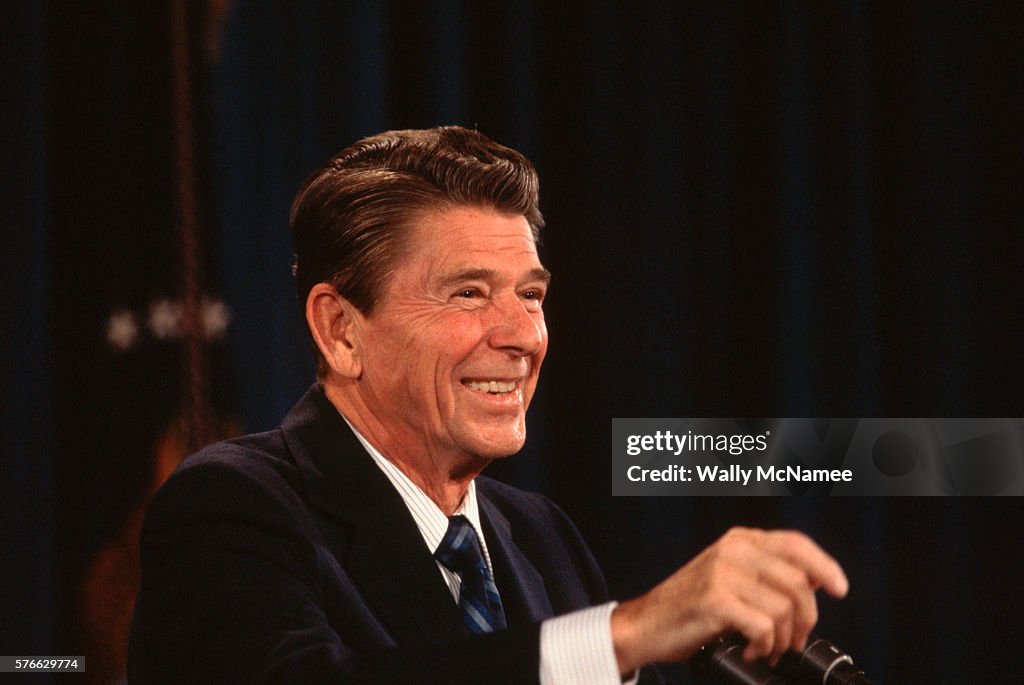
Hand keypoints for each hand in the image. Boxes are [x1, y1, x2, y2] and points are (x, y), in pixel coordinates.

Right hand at [610, 527, 847, 673]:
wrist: (645, 625)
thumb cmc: (688, 608)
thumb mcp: (728, 578)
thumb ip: (764, 573)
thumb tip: (813, 585)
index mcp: (738, 540)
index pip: (796, 543)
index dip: (825, 566)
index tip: (840, 589)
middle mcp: (732, 550)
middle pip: (798, 581)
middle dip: (806, 619)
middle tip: (794, 640)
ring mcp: (723, 572)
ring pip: (784, 607)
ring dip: (784, 638)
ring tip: (769, 649)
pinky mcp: (715, 599)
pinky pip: (764, 626)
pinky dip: (765, 646)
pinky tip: (752, 650)